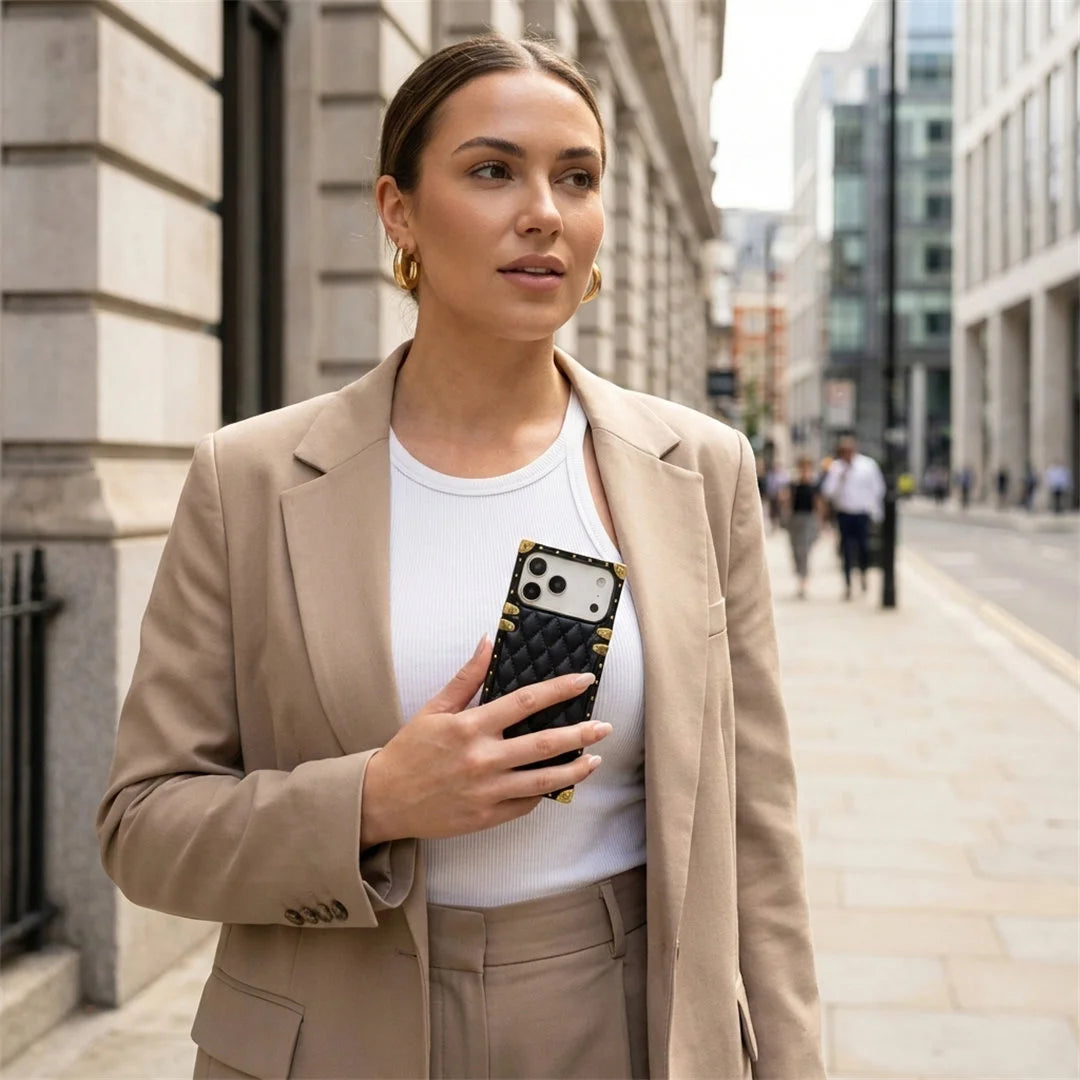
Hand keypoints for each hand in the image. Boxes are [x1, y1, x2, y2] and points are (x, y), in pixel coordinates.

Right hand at [359, 635, 609, 845]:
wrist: (383, 800)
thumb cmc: (409, 751)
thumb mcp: (434, 708)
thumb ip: (466, 678)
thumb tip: (488, 643)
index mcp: (470, 727)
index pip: (525, 702)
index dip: (559, 690)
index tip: (584, 681)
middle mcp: (482, 759)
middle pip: (544, 744)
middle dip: (581, 734)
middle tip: (605, 726)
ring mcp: (486, 791)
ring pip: (543, 780)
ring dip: (575, 769)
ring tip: (595, 760)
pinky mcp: (486, 817)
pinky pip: (526, 804)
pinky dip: (544, 792)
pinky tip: (557, 783)